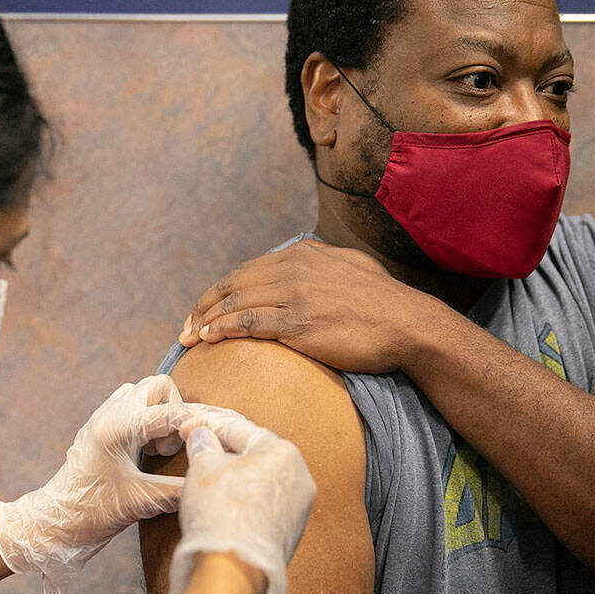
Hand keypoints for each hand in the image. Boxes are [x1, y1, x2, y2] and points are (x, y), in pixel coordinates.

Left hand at [0, 375, 198, 593]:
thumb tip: (211, 481)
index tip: (210, 443)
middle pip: (159, 385)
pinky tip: (144, 450)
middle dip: (175, 411)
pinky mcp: (100, 427)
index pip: (172, 412)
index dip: (199, 425)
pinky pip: (131, 405)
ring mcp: (102, 417)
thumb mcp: (140, 503)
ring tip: (157, 448)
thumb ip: (179, 490)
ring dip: (160, 413)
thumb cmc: (91, 514)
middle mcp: (110, 413)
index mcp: (118, 427)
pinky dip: (146, 419)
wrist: (53, 524)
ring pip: (145, 392)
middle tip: (171, 446)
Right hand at [168, 407, 316, 593]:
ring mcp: (299, 509)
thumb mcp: (203, 468)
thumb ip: (204, 446)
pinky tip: (224, 508)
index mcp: (283, 452)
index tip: (186, 429)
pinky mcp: (291, 534)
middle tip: (197, 452)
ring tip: (208, 481)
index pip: (239, 430)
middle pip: (255, 456)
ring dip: (235, 479)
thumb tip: (203, 436)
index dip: (207, 426)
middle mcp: (300, 478)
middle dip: (225, 453)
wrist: (234, 571)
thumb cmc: (220, 513)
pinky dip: (245, 503)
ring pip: (261, 483)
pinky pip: (265, 507)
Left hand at [178, 238, 430, 373]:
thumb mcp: (350, 266)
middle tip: (186, 326)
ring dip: (206, 320)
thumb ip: (322, 263)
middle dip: (204, 305)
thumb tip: (309, 260)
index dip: (220, 291)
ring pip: (235, 302)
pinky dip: (223, 329)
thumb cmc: (384, 302)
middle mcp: (294, 268)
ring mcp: (295, 295)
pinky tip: (209, 338)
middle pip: (233, 284)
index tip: (204, 309)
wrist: (408, 324)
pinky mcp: (298, 323)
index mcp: (304, 255)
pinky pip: (248, 322)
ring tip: (190, 337)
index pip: (247, 270)